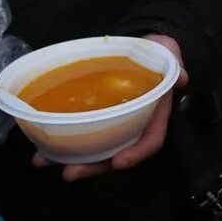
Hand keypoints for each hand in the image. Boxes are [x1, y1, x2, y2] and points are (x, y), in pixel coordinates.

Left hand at [40, 33, 186, 181]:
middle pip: (115, 153)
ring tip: (43, 162)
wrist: (143, 47)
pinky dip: (59, 142)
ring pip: (94, 149)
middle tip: (70, 173)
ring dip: (69, 159)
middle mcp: (133, 125)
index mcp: (154, 115)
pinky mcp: (95, 116)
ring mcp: (112, 123)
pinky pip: (79, 133)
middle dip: (93, 166)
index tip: (119, 162)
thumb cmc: (157, 55)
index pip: (150, 140)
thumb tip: (182, 76)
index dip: (136, 154)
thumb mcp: (169, 56)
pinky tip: (39, 148)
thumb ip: (176, 66)